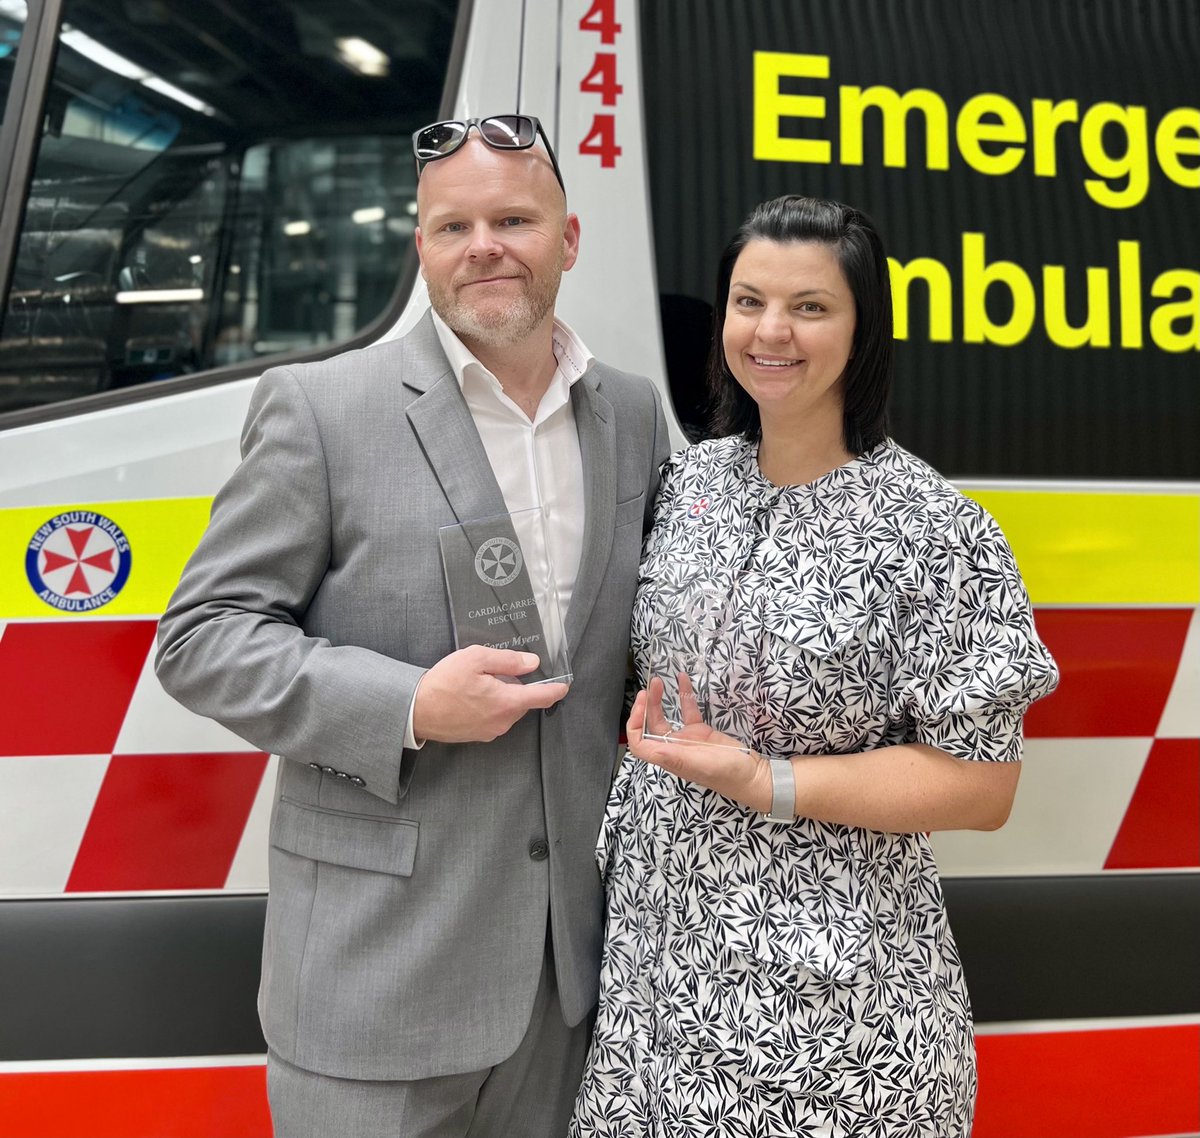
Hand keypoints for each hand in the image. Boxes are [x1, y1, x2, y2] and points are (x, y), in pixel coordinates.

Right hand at [413, 645, 567, 742]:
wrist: (415, 711)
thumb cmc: (444, 683)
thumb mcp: (476, 659)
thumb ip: (508, 661)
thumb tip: (532, 663)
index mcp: (507, 702)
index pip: (543, 697)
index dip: (557, 689)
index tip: (565, 685)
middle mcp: (503, 722)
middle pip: (523, 701)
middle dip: (517, 687)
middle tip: (495, 672)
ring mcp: (490, 731)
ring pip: (508, 709)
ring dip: (502, 696)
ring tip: (478, 684)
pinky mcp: (478, 736)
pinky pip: (494, 718)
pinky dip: (490, 706)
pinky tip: (472, 697)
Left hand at [625, 675, 772, 812]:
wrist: (753, 775)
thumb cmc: (729, 775)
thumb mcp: (702, 765)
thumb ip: (677, 758)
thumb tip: (653, 750)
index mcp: (670, 758)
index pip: (640, 744)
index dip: (635, 725)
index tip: (641, 705)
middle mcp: (673, 748)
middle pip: (650, 726)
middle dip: (646, 706)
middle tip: (650, 686)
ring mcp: (686, 739)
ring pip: (665, 717)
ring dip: (659, 700)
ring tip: (658, 681)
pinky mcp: (700, 732)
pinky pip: (687, 711)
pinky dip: (684, 696)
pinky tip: (682, 680)